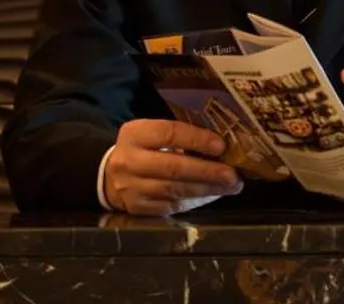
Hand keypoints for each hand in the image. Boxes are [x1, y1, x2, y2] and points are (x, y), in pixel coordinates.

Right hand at [102, 119, 242, 215]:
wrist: (109, 177)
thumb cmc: (142, 150)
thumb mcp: (150, 135)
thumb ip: (178, 137)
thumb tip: (220, 147)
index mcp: (134, 134)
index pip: (169, 134)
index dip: (197, 139)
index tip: (221, 145)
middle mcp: (129, 161)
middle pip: (174, 167)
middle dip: (208, 171)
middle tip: (233, 175)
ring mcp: (132, 188)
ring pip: (176, 190)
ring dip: (208, 189)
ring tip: (231, 186)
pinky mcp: (139, 209)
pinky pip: (173, 206)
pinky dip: (196, 201)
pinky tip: (212, 195)